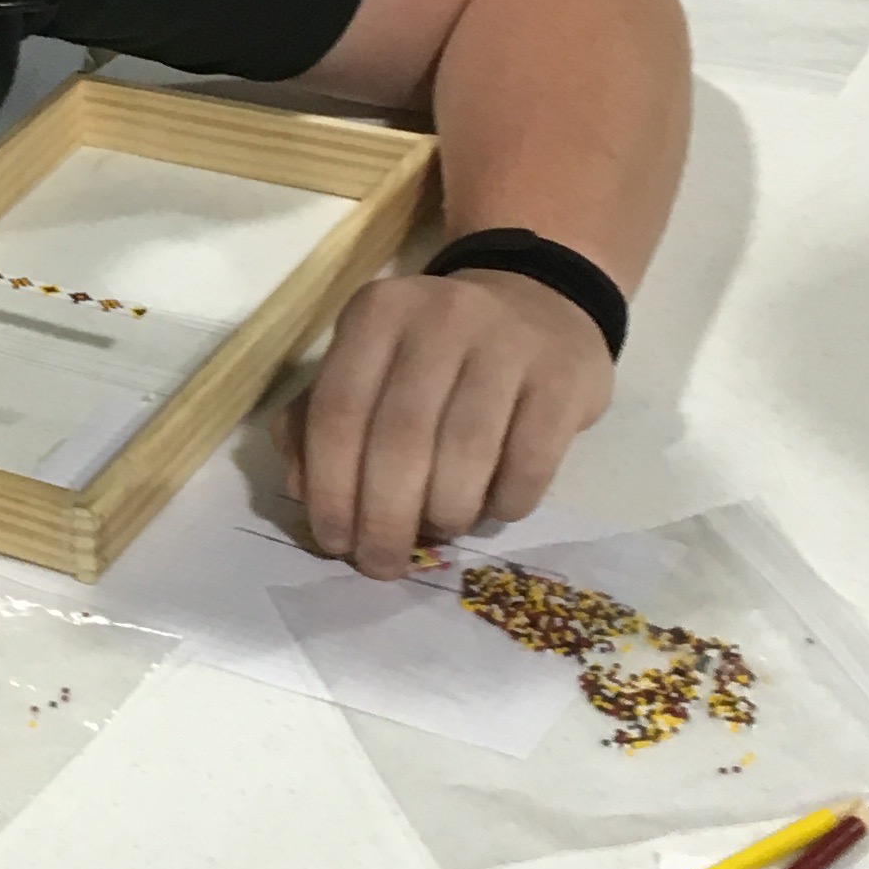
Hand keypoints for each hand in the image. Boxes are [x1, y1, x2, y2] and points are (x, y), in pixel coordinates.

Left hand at [277, 273, 613, 577]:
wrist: (540, 304)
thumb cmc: (436, 352)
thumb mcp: (369, 362)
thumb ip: (318, 417)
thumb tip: (302, 489)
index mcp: (377, 314)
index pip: (338, 412)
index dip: (332, 489)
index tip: (336, 542)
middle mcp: (441, 318)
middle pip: (400, 442)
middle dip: (385, 520)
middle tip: (383, 564)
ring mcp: (509, 343)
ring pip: (465, 456)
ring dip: (446, 514)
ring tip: (441, 528)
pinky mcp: (565, 377)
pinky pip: (530, 464)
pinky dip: (505, 503)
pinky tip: (495, 508)